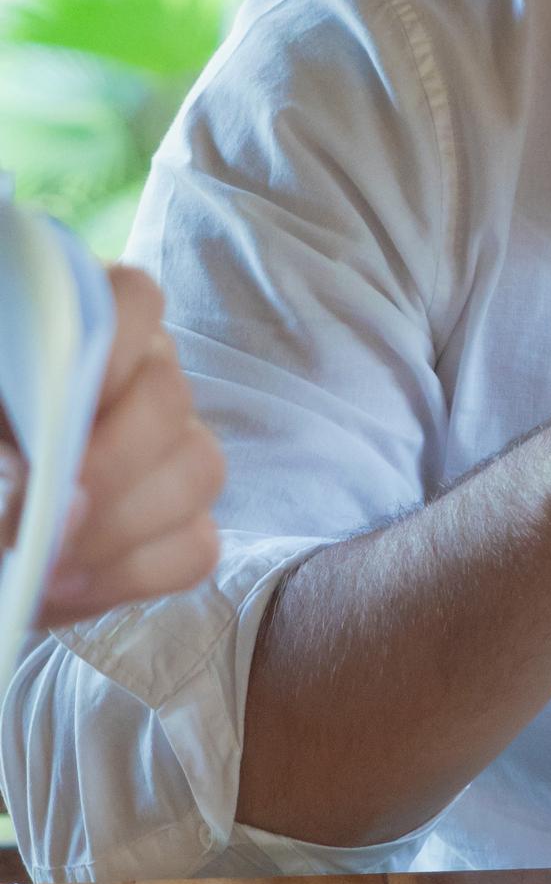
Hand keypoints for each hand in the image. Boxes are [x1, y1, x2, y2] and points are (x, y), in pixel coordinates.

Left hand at [0, 265, 224, 622]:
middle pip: (170, 399)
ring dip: (120, 528)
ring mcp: (175, 448)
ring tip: (49, 564)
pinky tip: (69, 585)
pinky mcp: (183, 521)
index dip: (114, 345)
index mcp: (89, 328)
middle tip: (53, 512)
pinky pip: (195, 547)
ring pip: (197, 472)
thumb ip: (5, 449)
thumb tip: (62, 501)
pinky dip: (132, 575)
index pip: (135, 298)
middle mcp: (146, 375)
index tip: (70, 401)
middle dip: (111, 465)